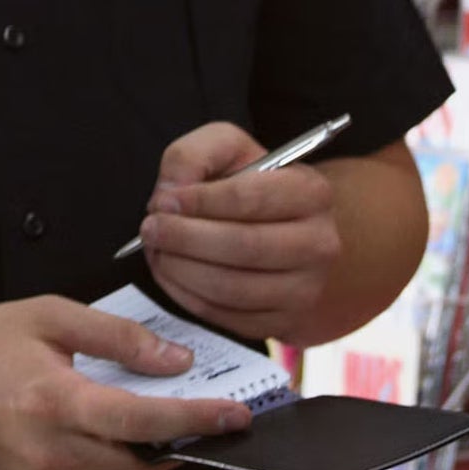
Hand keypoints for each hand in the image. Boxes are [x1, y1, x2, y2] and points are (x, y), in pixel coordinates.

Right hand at [0, 299, 251, 469]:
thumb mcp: (45, 316)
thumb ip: (115, 335)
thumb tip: (175, 359)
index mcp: (55, 402)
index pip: (145, 420)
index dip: (197, 418)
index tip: (235, 414)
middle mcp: (52, 454)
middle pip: (147, 464)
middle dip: (176, 439)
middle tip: (180, 411)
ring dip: (153, 465)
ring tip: (139, 429)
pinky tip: (111, 451)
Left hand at [140, 123, 341, 337]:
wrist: (281, 231)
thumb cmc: (247, 183)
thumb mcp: (224, 147)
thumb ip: (192, 156)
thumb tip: (170, 194)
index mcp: (310, 193)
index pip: (250, 199)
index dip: (199, 201)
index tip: (164, 201)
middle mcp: (319, 244)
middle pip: (244, 247)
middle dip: (184, 238)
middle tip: (149, 228)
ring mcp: (306, 289)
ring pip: (233, 288)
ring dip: (181, 270)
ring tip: (157, 250)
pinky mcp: (284, 322)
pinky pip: (228, 317)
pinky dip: (188, 297)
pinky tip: (171, 274)